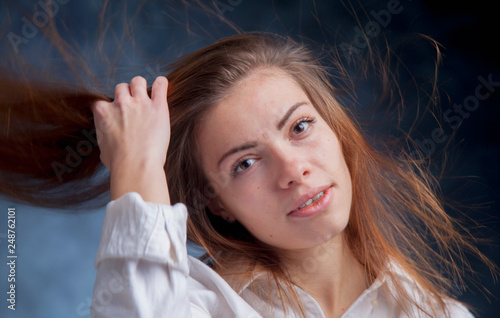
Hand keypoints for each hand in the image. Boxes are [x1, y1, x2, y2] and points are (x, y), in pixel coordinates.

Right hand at [91, 76, 170, 203]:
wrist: (136, 166)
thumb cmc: (120, 163)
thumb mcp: (103, 148)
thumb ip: (105, 136)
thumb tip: (109, 139)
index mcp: (103, 112)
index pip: (101, 101)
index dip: (110, 108)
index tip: (116, 115)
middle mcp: (120, 103)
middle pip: (121, 87)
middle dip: (126, 95)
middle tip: (134, 108)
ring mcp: (140, 103)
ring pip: (138, 81)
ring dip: (141, 87)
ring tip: (147, 96)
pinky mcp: (158, 107)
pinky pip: (160, 85)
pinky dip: (161, 83)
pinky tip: (161, 86)